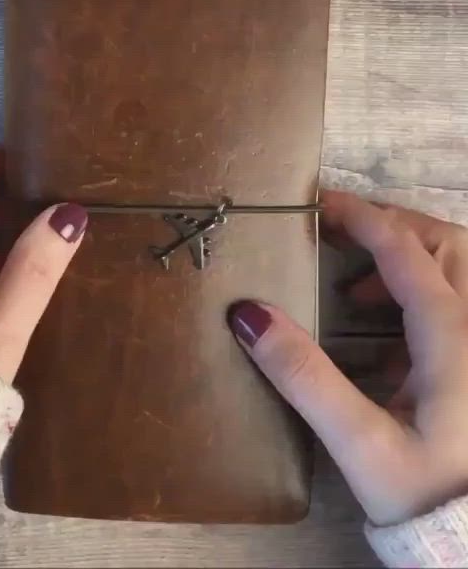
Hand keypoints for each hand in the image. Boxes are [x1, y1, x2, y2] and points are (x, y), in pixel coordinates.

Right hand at [228, 190, 467, 526]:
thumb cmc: (423, 492)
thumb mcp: (357, 440)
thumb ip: (304, 377)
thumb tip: (249, 314)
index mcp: (452, 337)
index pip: (406, 250)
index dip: (361, 217)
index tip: (317, 202)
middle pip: (446, 243)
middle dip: (389, 223)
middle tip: (336, 229)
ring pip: (457, 266)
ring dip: (407, 252)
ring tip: (356, 276)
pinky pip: (453, 299)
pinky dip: (416, 288)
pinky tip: (383, 320)